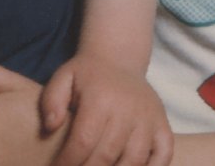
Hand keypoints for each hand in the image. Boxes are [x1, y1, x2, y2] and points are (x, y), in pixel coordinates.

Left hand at [41, 53, 172, 165]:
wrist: (119, 59)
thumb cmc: (88, 75)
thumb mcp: (64, 77)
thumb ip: (51, 101)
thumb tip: (51, 127)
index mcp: (100, 98)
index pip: (83, 142)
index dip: (69, 162)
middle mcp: (127, 109)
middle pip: (107, 156)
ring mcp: (148, 118)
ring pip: (134, 161)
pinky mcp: (163, 125)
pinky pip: (163, 156)